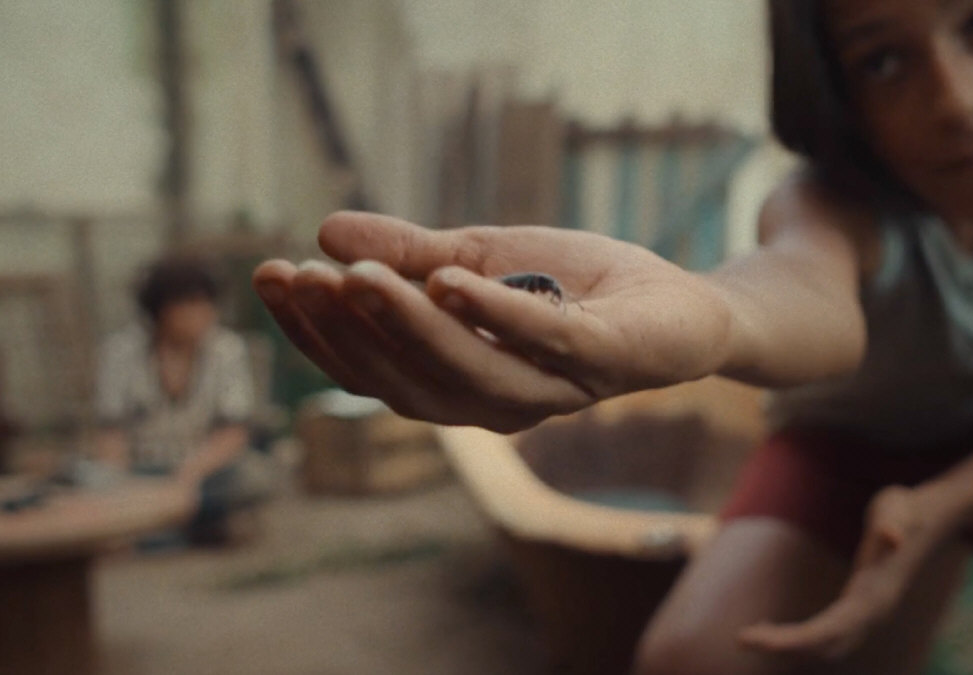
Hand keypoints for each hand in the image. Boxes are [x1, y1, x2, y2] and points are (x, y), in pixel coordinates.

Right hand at [252, 212, 733, 431]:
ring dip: (409, 327)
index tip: (270, 274)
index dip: (317, 330)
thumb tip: (325, 230)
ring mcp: (551, 387)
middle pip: (406, 381)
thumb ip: (411, 254)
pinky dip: (498, 314)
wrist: (677, 304)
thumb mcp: (481, 258)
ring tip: (361, 278)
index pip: (371, 369)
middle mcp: (496, 403)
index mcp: (458, 382)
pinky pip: (545, 341)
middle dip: (349, 331)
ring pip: (467, 371)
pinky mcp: (601, 360)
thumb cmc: (573, 287)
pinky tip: (451, 280)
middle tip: (301, 276)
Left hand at [738, 486, 941, 660]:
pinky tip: (770, 630)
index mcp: (876, 596)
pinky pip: (827, 637)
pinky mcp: (861, 611)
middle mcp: (873, 614)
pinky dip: (798, 640)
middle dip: (784, 646)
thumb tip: (893, 536)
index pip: (831, 630)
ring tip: (749, 636)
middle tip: (741, 639)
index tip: (757, 638)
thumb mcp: (897, 506)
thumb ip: (894, 521)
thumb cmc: (906, 509)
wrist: (928, 518)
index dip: (794, 639)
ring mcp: (869, 616)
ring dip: (789, 647)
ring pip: (826, 647)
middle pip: (825, 646)